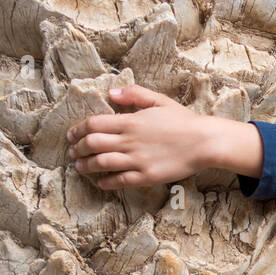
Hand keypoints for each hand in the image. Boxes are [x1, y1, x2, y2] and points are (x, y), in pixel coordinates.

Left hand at [66, 83, 208, 188]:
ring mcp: (137, 160)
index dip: (78, 129)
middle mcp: (130, 141)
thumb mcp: (159, 100)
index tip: (71, 134)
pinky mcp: (146, 176)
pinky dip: (105, 181)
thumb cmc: (183, 120)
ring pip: (101, 163)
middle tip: (72, 151)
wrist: (204, 142)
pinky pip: (119, 180)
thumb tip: (111, 93)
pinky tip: (100, 181)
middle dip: (77, 148)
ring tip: (80, 167)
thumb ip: (134, 94)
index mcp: (131, 121)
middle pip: (92, 144)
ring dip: (86, 166)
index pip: (94, 124)